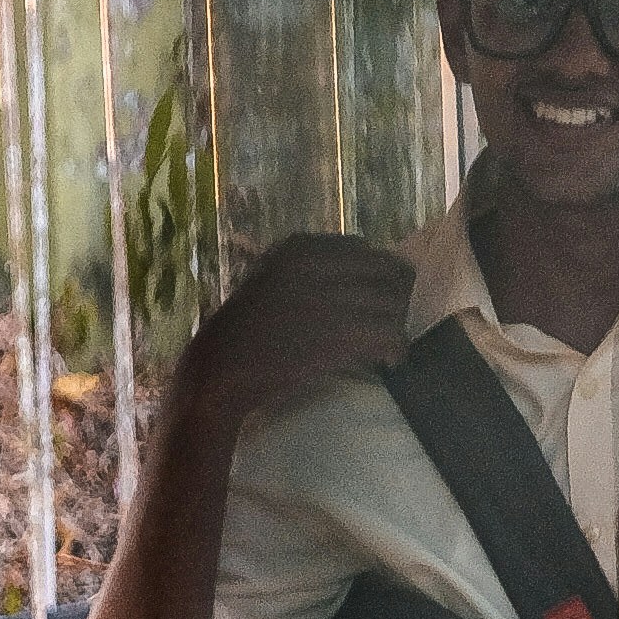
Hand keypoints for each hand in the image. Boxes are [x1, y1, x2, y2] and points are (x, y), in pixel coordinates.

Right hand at [177, 234, 416, 437]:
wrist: (219, 371)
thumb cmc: (240, 335)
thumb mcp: (268, 282)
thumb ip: (305, 274)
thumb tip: (350, 279)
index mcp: (301, 247)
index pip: (361, 249)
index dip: (376, 273)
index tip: (377, 294)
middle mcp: (321, 265)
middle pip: (386, 271)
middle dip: (397, 297)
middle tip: (395, 320)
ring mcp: (333, 298)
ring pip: (394, 303)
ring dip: (398, 326)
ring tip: (392, 346)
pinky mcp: (343, 335)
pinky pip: (391, 333)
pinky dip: (397, 348)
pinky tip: (391, 360)